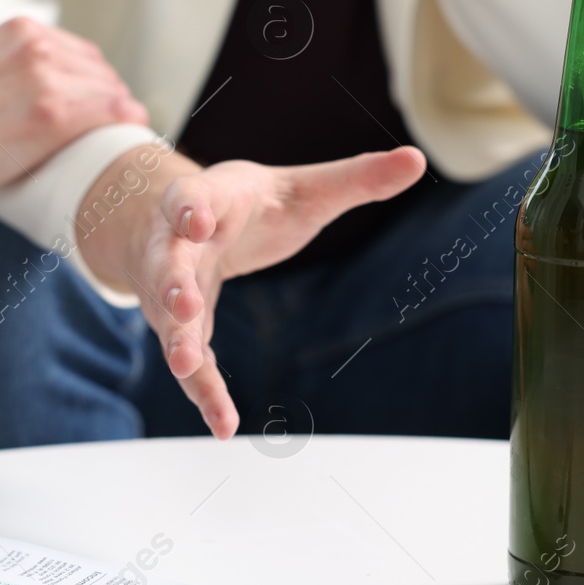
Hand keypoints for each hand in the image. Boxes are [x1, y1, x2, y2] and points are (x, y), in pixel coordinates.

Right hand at [0, 17, 148, 207]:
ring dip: (119, 113)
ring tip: (123, 133)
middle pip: (99, 70)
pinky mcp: (54, 116)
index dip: (92, 80)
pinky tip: (134, 132)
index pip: (79, 51)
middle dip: (108, 96)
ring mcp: (47, 79)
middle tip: (113, 123)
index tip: (97, 102)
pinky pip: (113, 111)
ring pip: (111, 90)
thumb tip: (14, 59)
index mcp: (19, 29)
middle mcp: (37, 46)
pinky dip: (128, 121)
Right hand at [78, 146, 425, 436]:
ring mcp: (171, 288)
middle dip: (173, 284)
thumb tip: (414, 159)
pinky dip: (203, 391)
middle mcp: (177, 243)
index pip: (192, 196)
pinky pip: (189, 360)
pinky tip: (222, 425)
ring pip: (168, 318)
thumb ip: (355, 178)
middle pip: (168, 262)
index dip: (190, 207)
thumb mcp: (302, 188)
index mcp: (209, 199)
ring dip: (177, 343)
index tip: (195, 219)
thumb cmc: (250, 205)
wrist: (185, 222)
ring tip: (188, 369)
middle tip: (184, 307)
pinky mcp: (179, 326)